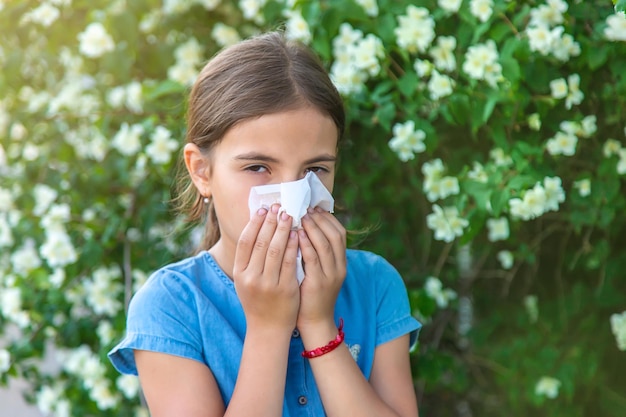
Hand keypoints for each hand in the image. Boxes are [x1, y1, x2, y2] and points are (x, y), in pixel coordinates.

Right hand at [233, 205, 299, 331]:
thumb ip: (249, 259)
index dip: (254, 223)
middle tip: (278, 207)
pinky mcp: (285, 289)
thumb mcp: (245, 280)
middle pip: (261, 243)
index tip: (263, 209)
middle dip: (270, 222)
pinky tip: (298, 234)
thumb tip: (256, 227)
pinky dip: (294, 246)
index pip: (245, 242)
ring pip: (276, 250)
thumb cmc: (257, 300)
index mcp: (239, 273)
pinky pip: (290, 262)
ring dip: (283, 230)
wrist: (268, 328)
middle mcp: (251, 278)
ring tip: (288, 216)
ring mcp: (268, 284)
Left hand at [297, 207, 346, 330]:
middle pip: (334, 235)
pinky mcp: (318, 283)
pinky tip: (296, 234)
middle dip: (320, 219)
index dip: (327, 219)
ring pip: (324, 244)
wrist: (315, 322)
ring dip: (312, 227)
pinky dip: (305, 243)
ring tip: (300, 216)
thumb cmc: (311, 294)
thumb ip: (316, 253)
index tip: (313, 208)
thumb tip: (303, 229)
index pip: (339, 233)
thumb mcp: (319, 271)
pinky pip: (313, 258)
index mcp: (341, 263)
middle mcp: (339, 267)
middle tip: (305, 208)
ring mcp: (330, 275)